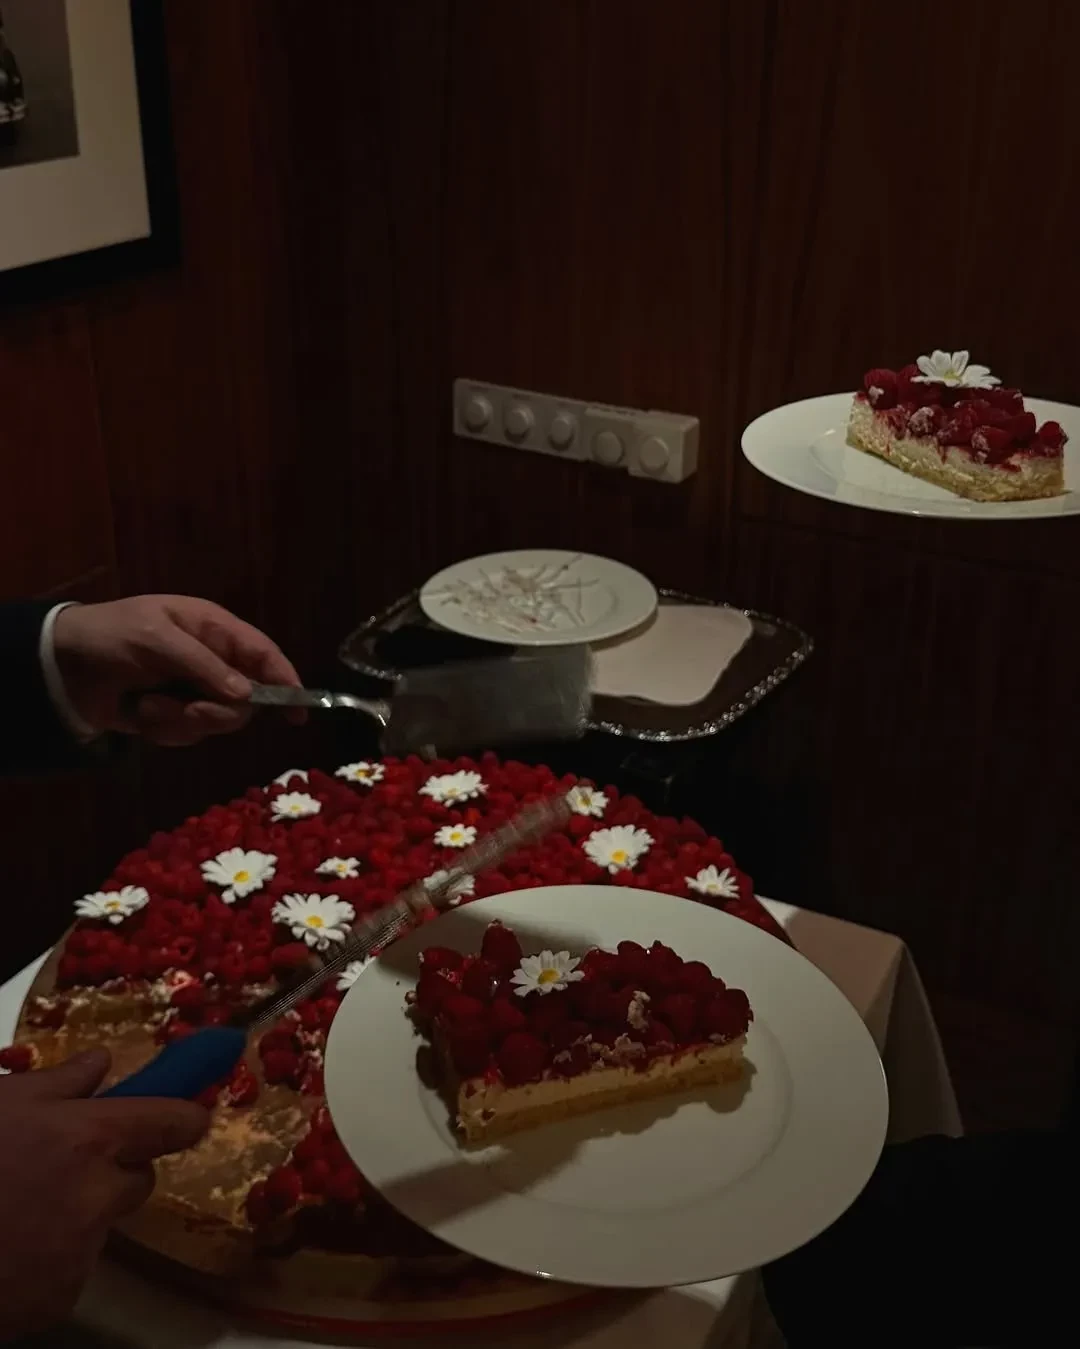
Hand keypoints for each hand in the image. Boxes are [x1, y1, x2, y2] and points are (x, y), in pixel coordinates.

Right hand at [0, 1049, 207, 1337]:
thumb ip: (58, 1082)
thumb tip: (101, 1063)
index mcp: (88, 1140)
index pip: (172, 1123)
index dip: (184, 1116)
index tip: (191, 1114)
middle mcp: (97, 1196)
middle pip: (139, 1177)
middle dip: (113, 1169)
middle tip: (61, 1165)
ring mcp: (81, 1253)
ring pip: (103, 1222)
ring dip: (77, 1214)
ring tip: (18, 1209)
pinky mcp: (62, 1298)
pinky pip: (73, 1267)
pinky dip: (50, 1259)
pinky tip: (10, 1247)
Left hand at [52, 595, 304, 745]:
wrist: (61, 665)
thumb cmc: (111, 636)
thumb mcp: (157, 639)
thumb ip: (204, 666)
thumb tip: (247, 696)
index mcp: (214, 630)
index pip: (264, 655)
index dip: (287, 682)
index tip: (298, 713)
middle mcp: (212, 661)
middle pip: (246, 701)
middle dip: (216, 712)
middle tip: (189, 711)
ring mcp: (193, 690)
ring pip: (216, 722)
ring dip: (181, 720)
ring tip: (147, 706)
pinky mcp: (173, 715)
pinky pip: (188, 735)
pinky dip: (164, 730)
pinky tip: (140, 714)